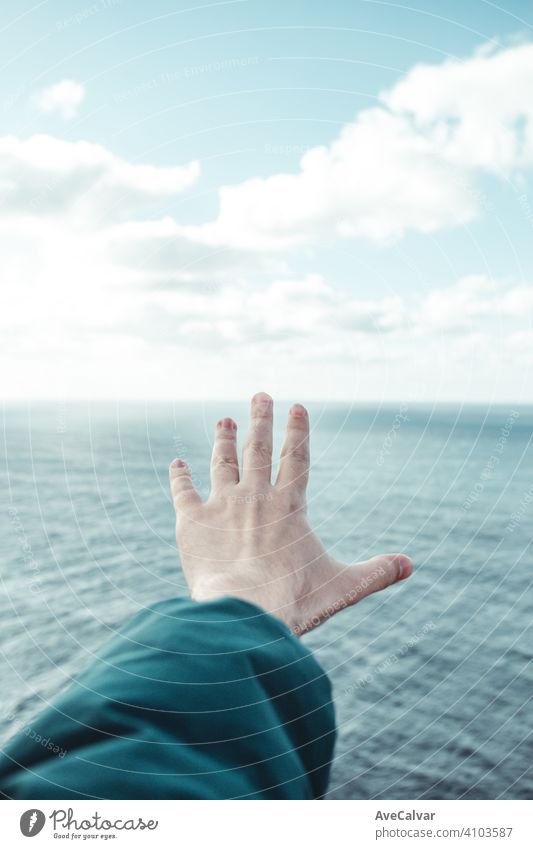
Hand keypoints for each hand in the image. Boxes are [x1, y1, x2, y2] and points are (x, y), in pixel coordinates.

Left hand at [169, 392, 411, 634]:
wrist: (243, 612)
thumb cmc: (295, 599)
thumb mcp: (343, 585)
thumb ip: (376, 572)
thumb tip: (410, 565)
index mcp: (289, 505)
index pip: (295, 458)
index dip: (297, 431)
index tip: (296, 406)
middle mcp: (254, 496)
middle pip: (257, 449)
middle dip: (260, 419)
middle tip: (260, 395)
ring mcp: (221, 505)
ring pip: (222, 463)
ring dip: (224, 440)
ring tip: (225, 420)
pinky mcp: (192, 522)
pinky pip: (184, 492)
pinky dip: (180, 477)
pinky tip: (177, 464)